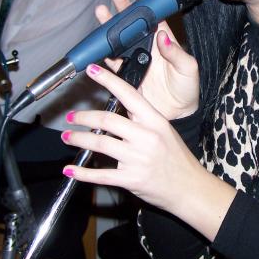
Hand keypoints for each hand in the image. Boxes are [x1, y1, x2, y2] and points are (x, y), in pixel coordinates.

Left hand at [61, 63, 234, 240]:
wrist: (190, 188)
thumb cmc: (177, 159)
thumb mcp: (165, 131)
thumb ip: (143, 119)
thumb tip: (118, 104)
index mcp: (155, 121)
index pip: (128, 94)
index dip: (107, 80)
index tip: (91, 69)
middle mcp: (146, 137)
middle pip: (107, 120)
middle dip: (83, 117)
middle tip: (71, 117)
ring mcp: (138, 159)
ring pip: (100, 144)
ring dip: (78, 140)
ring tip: (68, 137)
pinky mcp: (131, 179)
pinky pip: (100, 175)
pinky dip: (81, 172)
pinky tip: (69, 170)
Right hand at [96, 0, 198, 119]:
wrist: (177, 114)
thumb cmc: (187, 90)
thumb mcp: (188, 69)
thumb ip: (177, 53)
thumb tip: (164, 36)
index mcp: (165, 42)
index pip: (154, 17)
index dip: (146, 3)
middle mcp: (148, 48)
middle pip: (132, 24)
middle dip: (124, 8)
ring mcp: (135, 60)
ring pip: (119, 38)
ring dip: (110, 25)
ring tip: (102, 11)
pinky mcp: (126, 74)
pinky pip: (112, 60)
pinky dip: (103, 50)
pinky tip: (97, 40)